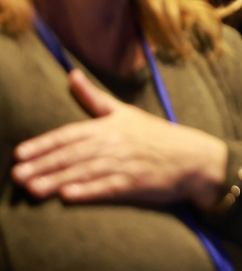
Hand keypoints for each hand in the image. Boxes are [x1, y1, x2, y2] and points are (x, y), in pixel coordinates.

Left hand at [11, 69, 227, 210]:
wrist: (194, 158)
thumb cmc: (157, 136)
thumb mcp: (126, 113)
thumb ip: (94, 98)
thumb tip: (71, 75)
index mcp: (109, 126)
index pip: (70, 135)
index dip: (44, 145)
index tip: (20, 154)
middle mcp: (114, 144)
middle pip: (72, 155)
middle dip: (43, 165)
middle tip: (17, 176)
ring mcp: (126, 164)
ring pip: (85, 172)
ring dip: (57, 180)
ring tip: (33, 189)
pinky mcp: (137, 183)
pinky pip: (109, 187)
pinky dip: (89, 190)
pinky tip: (69, 195)